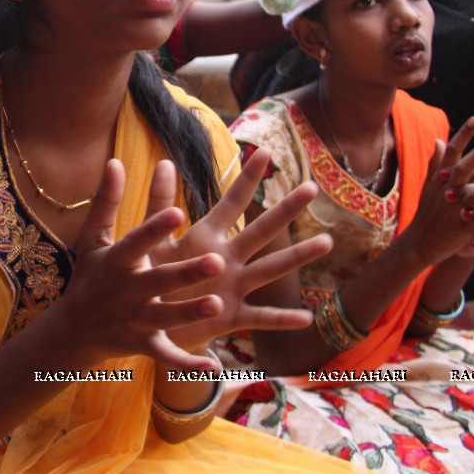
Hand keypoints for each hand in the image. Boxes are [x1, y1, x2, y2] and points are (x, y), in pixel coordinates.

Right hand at [47, 159, 225, 371]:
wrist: (74, 328)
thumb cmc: (91, 274)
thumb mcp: (95, 238)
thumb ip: (107, 200)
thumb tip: (115, 161)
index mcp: (118, 261)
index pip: (137, 243)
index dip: (155, 229)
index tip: (177, 213)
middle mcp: (127, 291)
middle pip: (158, 280)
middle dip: (186, 273)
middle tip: (217, 261)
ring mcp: (136, 320)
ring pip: (166, 317)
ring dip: (190, 313)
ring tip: (217, 304)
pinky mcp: (144, 345)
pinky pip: (167, 357)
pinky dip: (187, 365)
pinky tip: (213, 366)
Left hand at [149, 150, 332, 350]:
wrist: (148, 322)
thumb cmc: (152, 277)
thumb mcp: (153, 241)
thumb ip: (158, 204)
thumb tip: (163, 161)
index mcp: (206, 237)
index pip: (231, 202)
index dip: (246, 178)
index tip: (264, 151)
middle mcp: (226, 258)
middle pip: (261, 230)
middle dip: (285, 210)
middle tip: (311, 188)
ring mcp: (233, 286)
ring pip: (269, 269)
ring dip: (297, 256)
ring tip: (326, 242)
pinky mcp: (230, 317)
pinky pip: (259, 317)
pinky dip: (281, 319)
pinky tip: (306, 317)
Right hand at [399, 117, 473, 266]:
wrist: (419, 243)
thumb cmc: (427, 211)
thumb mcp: (429, 186)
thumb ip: (436, 163)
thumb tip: (439, 140)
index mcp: (440, 181)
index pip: (451, 154)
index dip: (463, 136)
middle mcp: (446, 192)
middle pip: (463, 170)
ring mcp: (454, 210)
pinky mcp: (463, 229)